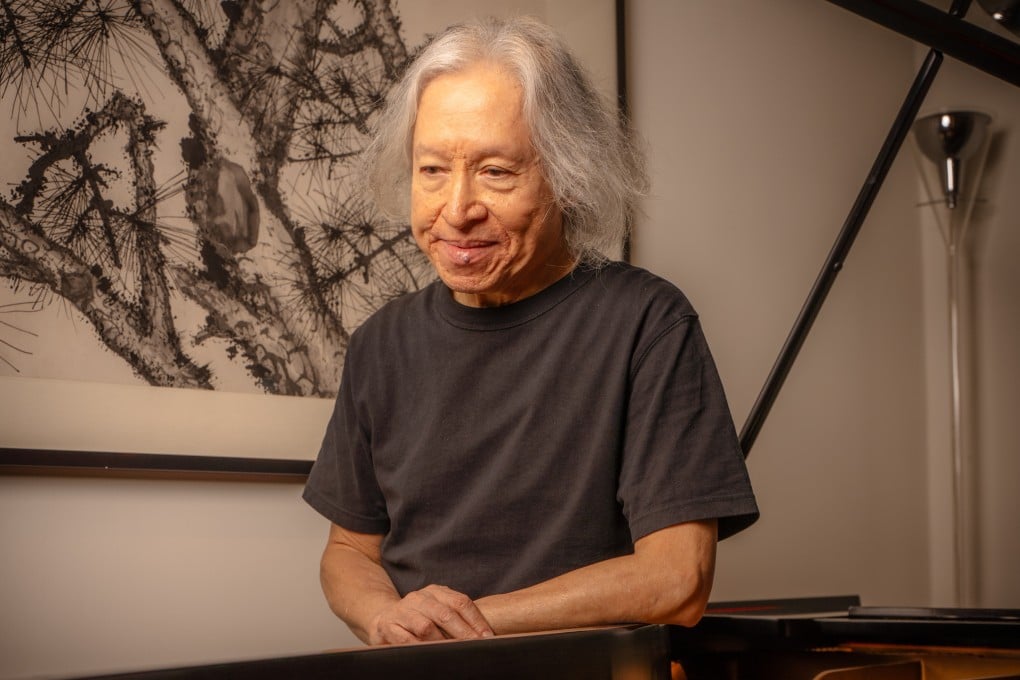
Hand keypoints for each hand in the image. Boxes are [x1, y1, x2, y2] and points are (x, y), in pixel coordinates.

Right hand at [367, 584, 494, 644]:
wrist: (382, 617)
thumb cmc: (418, 618)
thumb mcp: (437, 610)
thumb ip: (456, 617)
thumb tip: (484, 635)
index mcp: (435, 592)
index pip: (460, 602)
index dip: (476, 620)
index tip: (487, 636)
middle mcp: (419, 598)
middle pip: (445, 614)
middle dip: (463, 633)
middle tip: (475, 646)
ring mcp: (402, 611)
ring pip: (426, 627)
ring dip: (442, 642)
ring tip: (454, 652)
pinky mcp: (387, 626)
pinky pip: (406, 640)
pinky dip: (420, 648)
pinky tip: (430, 654)